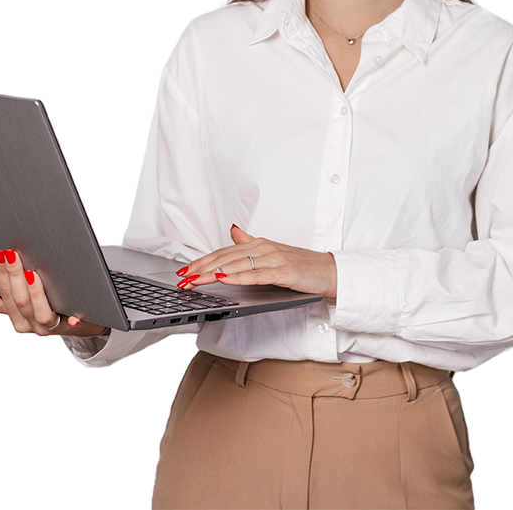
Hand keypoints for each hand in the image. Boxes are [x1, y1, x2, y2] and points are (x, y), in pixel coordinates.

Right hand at [0, 249, 109, 337]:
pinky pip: (72, 322)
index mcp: (18, 318)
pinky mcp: (73, 326)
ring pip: (41, 313)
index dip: (1, 276)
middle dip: (14, 276)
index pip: (4, 296)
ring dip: (35, 293)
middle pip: (20, 302)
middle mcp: (32, 325)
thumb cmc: (48, 308)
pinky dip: (72, 317)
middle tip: (12, 253)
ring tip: (31, 273)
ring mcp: (52, 327)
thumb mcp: (20, 302)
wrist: (82, 322)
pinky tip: (71, 311)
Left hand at [176, 225, 336, 297]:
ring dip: (212, 273)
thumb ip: (250, 242)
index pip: (223, 252)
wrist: (330, 271)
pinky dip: (237, 277)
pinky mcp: (282, 271)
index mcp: (258, 243)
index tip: (185, 270)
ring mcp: (273, 258)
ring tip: (194, 280)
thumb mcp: (272, 252)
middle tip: (182, 279)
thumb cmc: (301, 265)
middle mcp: (263, 247)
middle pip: (225, 258)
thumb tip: (232, 231)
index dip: (202, 261)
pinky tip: (224, 280)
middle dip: (200, 268)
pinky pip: (255, 275)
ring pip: (236, 265)